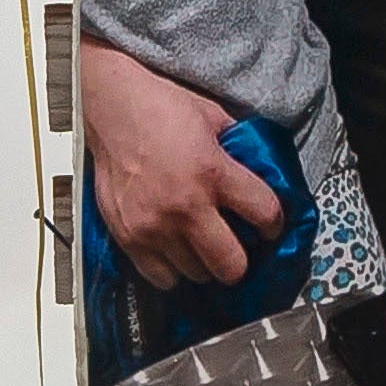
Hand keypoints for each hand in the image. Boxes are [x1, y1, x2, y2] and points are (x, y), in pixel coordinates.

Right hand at [75, 41, 275, 287]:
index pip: (264, 215)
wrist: (111, 108)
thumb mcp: (214, 118)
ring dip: (205, 262)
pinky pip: (161, 277)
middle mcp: (186, 206)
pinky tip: (175, 251)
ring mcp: (155, 226)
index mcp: (214, 173)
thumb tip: (258, 172)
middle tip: (237, 247)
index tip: (269, 227)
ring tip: (202, 245)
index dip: (274, 224)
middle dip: (241, 259)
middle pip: (232, 265)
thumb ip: (238, 151)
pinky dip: (172, 269)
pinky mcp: (129, 237)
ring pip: (197, 274)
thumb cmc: (159, 108)